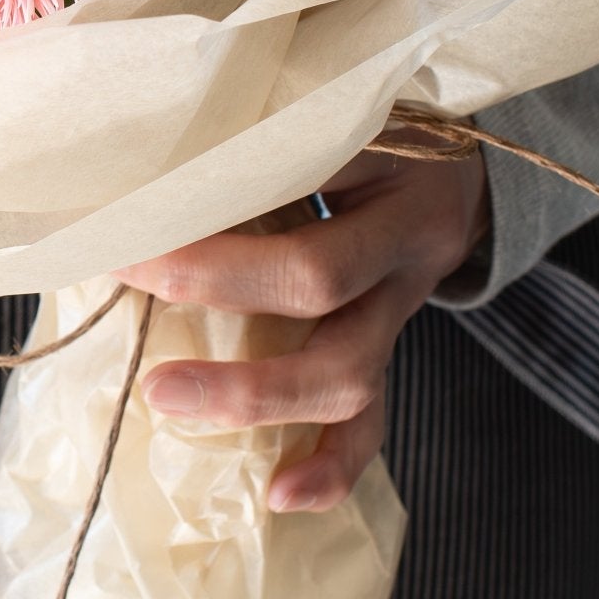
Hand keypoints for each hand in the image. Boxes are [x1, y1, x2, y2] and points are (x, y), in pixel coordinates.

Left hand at [115, 146, 488, 513]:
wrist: (468, 168)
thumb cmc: (374, 129)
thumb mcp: (330, 102)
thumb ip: (260, 127)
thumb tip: (143, 162)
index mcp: (384, 154)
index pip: (292, 169)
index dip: (210, 191)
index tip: (130, 202)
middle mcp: (404, 234)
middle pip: (315, 274)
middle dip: (214, 284)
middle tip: (131, 278)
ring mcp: (406, 303)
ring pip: (349, 367)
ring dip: (256, 392)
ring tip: (166, 396)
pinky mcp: (394, 348)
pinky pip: (374, 420)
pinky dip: (330, 463)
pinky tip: (279, 495)